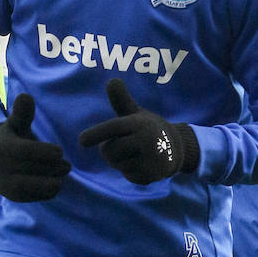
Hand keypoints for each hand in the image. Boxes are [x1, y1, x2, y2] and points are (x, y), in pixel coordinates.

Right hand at [0, 94, 70, 201]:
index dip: (44, 152)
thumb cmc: (12, 137)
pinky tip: (55, 181)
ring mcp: (6, 186)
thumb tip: (26, 96)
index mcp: (3, 148)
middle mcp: (1, 169)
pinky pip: (35, 197)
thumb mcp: (15, 123)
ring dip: (54, 179)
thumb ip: (22, 113)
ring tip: (64, 171)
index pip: (25, 151)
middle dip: (53, 167)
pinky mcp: (13, 198)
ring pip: (35, 186)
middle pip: (33, 169)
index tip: (60, 151)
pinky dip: (49, 191)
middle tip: (67, 165)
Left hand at [78, 79, 197, 184]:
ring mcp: (150, 158)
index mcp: (139, 122)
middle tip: (122, 145)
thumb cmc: (147, 129)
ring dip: (120, 162)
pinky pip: (128, 175)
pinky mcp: (152, 173)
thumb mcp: (135, 114)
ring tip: (136, 154)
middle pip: (109, 151)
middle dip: (109, 150)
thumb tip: (112, 81)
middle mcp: (146, 139)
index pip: (113, 128)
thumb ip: (121, 101)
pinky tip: (143, 165)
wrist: (176, 148)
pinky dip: (131, 172)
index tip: (81, 141)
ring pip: (117, 164)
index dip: (96, 133)